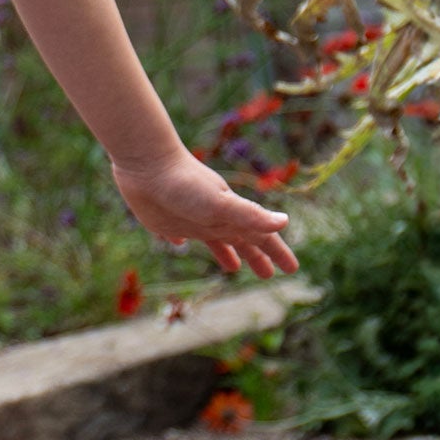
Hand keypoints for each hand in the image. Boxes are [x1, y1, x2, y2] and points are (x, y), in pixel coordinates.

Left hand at [109, 149, 298, 280]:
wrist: (146, 163)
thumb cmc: (185, 183)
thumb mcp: (220, 203)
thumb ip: (250, 214)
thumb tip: (285, 221)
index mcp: (230, 215)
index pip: (261, 237)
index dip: (277, 252)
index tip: (293, 269)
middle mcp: (214, 218)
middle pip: (241, 241)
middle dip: (257, 257)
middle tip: (269, 275)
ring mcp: (190, 219)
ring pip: (215, 240)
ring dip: (226, 252)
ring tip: (233, 268)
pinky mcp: (166, 220)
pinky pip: (179, 233)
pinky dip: (183, 240)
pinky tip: (181, 243)